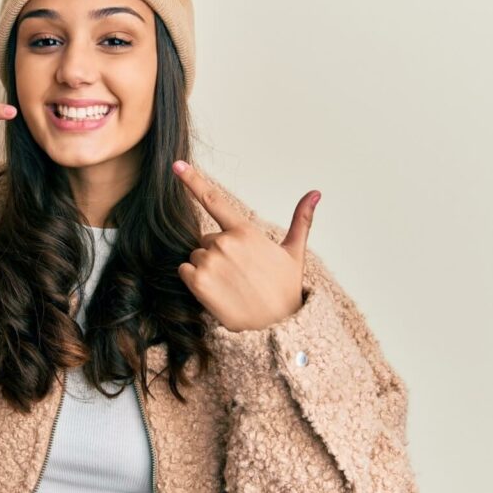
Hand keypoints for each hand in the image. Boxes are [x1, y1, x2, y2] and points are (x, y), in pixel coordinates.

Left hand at [172, 160, 320, 331]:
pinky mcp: (198, 282)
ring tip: (230, 285)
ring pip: (195, 256)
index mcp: (245, 232)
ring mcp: (210, 263)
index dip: (193, 180)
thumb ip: (301, 220)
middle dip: (218, 253)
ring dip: (207, 268)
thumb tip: (315, 193)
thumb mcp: (294, 253)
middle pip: (206, 239)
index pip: (214, 200)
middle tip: (239, 273)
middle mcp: (225, 243)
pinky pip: (185, 271)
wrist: (275, 328)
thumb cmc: (284, 290)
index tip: (176, 165)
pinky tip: (216, 291)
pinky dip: (195, 281)